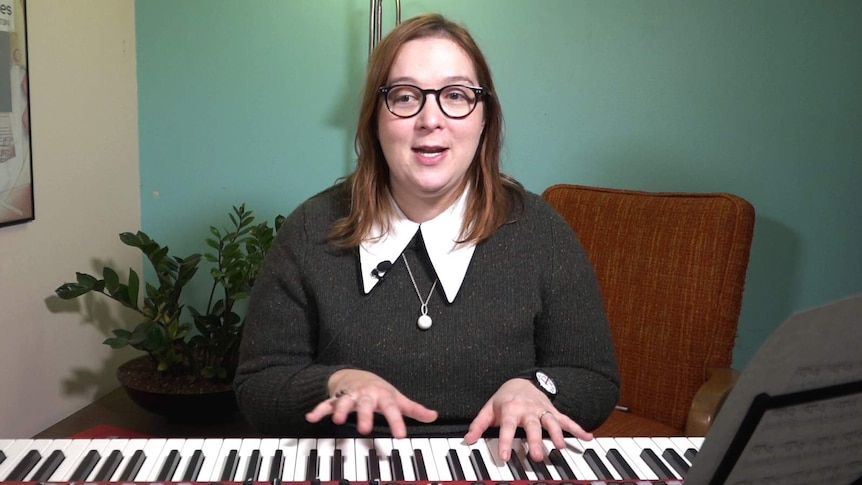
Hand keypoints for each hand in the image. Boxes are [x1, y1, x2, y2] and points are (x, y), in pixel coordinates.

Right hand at [305, 369, 437, 437]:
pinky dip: (318, 409)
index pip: (391, 409)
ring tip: (337, 419)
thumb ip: (414, 409)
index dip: (396, 422)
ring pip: (344, 401)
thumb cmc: (379, 390)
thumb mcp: (397, 398)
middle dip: (364, 415)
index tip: (401, 436)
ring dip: (341, 409)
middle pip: (365, 404)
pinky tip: (310, 417)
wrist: (355, 375)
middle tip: (364, 429)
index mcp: (382, 395)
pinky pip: (326, 403)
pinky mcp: (336, 398)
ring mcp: (350, 396)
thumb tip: (434, 416)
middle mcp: (366, 395)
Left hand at [463, 378, 592, 461]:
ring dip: (557, 434)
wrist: (522, 380)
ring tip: (562, 447)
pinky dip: (578, 428)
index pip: (507, 427)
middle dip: (535, 441)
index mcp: (510, 409)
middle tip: (536, 456)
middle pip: (532, 426)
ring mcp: (542, 410)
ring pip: (551, 422)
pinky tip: (588, 437)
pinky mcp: (553, 411)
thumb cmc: (504, 398)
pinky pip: (567, 420)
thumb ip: (478, 425)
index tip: (505, 457)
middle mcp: (528, 410)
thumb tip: (467, 440)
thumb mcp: (488, 409)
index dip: (505, 441)